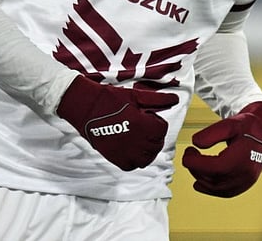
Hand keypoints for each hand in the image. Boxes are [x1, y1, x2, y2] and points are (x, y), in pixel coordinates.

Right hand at [56, 75, 178, 170]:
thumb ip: (158, 100)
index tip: (152, 118)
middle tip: (149, 130)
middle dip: (156, 138)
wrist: (86, 106)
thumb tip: (175, 100)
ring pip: (146, 159)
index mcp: (143, 124)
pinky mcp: (113, 156)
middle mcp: (136, 140)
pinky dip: (135, 161)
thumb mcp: (137, 95)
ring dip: (148, 152)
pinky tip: (133, 151)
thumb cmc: (111, 98)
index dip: (159, 123)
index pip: (162, 130)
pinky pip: (130, 166)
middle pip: (156, 146)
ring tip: (143, 142)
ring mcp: (124, 151)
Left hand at [182, 101, 261, 196]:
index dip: (195, 163)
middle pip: (212, 179)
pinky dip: (210, 187)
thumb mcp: (230, 123)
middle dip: (196, 168)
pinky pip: (224, 192)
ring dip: (201, 178)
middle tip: (190, 155)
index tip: (187, 153)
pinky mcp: (245, 185)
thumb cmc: (250, 126)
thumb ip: (211, 133)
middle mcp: (245, 173)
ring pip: (216, 188)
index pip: (212, 168)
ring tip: (197, 164)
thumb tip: (196, 144)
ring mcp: (246, 181)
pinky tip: (203, 179)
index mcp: (242, 159)